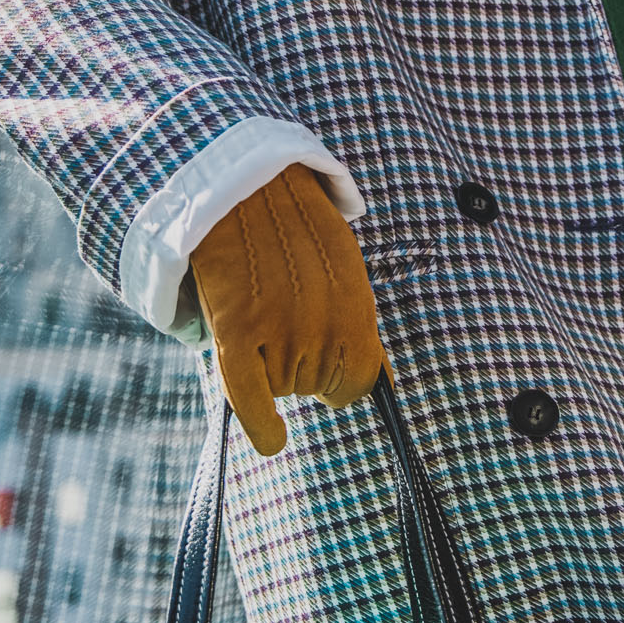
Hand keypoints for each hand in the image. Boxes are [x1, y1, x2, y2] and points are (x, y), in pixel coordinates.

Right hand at [191, 164, 383, 455]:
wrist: (245, 182)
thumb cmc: (294, 225)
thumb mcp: (345, 268)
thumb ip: (360, 323)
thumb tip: (385, 381)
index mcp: (358, 311)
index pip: (360, 382)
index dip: (339, 379)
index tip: (325, 370)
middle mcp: (326, 327)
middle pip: (314, 386)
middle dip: (300, 366)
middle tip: (279, 318)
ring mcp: (282, 330)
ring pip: (279, 386)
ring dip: (266, 368)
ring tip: (256, 313)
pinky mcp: (238, 329)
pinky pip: (249, 396)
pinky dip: (260, 422)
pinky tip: (273, 440)